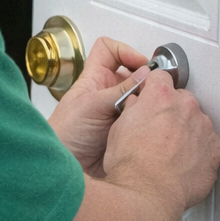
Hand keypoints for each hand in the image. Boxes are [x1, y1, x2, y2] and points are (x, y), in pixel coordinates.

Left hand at [49, 36, 150, 176]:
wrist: (68, 169)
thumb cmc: (65, 135)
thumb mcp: (91, 106)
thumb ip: (119, 90)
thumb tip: (146, 74)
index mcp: (95, 80)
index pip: (109, 51)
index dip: (125, 51)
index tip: (140, 64)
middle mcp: (108, 93)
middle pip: (133, 74)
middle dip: (146, 80)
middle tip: (155, 89)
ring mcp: (120, 111)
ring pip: (143, 97)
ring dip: (149, 101)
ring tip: (150, 109)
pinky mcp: (128, 129)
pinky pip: (146, 118)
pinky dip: (151, 119)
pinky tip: (150, 125)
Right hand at [104, 69, 219, 220]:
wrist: (147, 193)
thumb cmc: (130, 164)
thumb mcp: (117, 128)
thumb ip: (132, 110)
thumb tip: (137, 105)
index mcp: (160, 95)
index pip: (161, 77)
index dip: (153, 89)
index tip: (151, 99)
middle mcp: (186, 106)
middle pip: (182, 100)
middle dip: (172, 112)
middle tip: (158, 133)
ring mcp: (204, 128)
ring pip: (196, 122)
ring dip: (187, 132)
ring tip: (170, 154)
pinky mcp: (215, 150)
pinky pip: (209, 145)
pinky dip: (199, 152)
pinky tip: (183, 164)